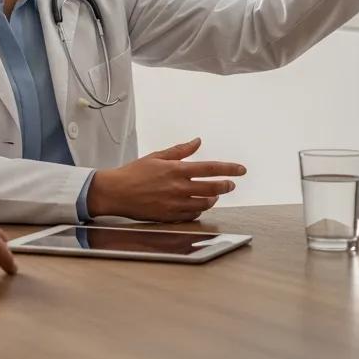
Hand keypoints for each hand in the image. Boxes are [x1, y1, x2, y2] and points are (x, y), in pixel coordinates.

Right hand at [87, 137, 245, 221]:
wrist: (116, 192)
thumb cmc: (134, 173)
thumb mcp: (157, 156)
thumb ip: (180, 150)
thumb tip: (198, 141)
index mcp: (176, 170)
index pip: (210, 168)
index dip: (229, 168)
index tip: (241, 169)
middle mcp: (179, 187)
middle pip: (213, 188)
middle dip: (226, 185)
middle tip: (231, 184)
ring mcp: (176, 204)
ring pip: (205, 203)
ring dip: (213, 198)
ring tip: (214, 194)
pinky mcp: (171, 216)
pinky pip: (193, 214)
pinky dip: (199, 209)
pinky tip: (198, 204)